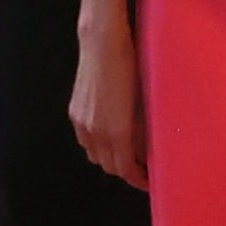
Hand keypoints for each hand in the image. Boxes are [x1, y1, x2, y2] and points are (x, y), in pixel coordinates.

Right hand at [72, 20, 144, 188]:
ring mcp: (82, 123)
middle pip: (108, 166)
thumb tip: (146, 149)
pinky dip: (97, 145)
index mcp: (116, 132)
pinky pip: (85, 141)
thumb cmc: (131, 68)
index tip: (151, 181)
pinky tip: (108, 136)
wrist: (103, 43)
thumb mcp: (143, 102)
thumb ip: (143, 131)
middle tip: (142, 167)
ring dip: (109, 159)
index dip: (138, 180)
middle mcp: (95, 132)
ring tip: (126, 153)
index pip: (126, 169)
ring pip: (94, 155)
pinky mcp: (74, 112)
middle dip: (125, 171)